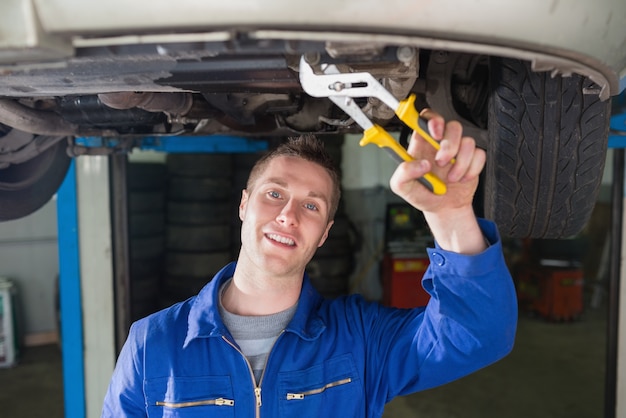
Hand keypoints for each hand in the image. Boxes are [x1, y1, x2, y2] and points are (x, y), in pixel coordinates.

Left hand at [389, 109, 486, 253]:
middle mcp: (440, 143)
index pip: (427, 118)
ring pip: (468, 141)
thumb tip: (421, 164)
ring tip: (451, 178)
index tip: (435, 133)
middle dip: (449, 146)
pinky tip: (462, 179)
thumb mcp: (402, 187)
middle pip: (452, 126)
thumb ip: (403, 173)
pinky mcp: (472, 158)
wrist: (443, 208)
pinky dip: (472, 170)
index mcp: (421, 143)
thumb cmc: (421, 194)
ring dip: (461, 164)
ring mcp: (458, 150)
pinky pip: (479, 155)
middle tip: (441, 163)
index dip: (433, 120)